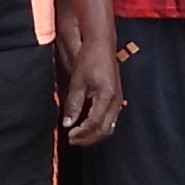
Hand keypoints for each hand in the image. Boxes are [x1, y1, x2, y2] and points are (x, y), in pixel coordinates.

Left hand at [57, 24, 123, 144]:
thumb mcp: (77, 81)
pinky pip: (110, 120)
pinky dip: (98, 126)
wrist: (101, 45)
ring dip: (93, 134)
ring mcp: (117, 101)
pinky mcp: (115, 99)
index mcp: (107, 97)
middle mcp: (115, 101)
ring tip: (78, 135)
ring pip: (109, 127)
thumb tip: (67, 123)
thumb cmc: (90, 59)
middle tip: (72, 140)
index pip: (94, 123)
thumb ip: (73, 104)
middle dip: (88, 138)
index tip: (68, 135)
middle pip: (105, 130)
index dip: (81, 133)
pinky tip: (86, 125)